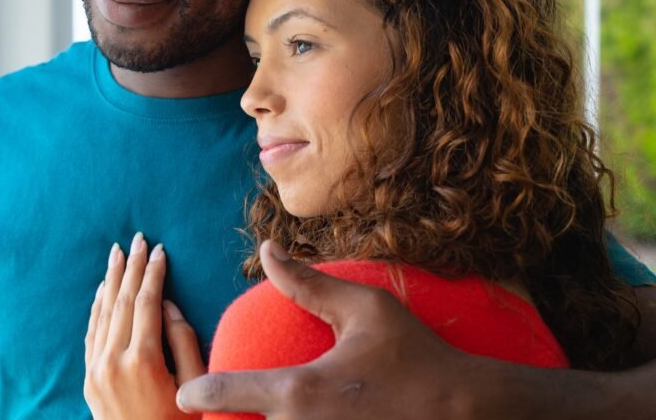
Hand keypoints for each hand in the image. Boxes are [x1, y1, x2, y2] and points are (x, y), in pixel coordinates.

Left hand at [84, 233, 205, 419]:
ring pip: (102, 313)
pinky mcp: (89, 380)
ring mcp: (96, 371)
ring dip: (110, 280)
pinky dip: (97, 308)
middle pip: (122, 301)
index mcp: (142, 360)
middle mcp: (112, 361)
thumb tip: (167, 305)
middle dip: (131, 267)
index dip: (154, 273)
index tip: (160, 250)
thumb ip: (183, 341)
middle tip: (137, 238)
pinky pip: (91, 334)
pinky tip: (102, 291)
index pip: (147, 302)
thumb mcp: (193, 385)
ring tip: (117, 253)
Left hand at [176, 240, 477, 419]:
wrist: (467, 414)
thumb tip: (266, 251)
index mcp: (298, 392)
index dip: (198, 391)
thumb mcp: (365, 309)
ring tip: (245, 418)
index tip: (188, 393)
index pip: (223, 393)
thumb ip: (308, 283)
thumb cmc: (416, 359)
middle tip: (213, 414)